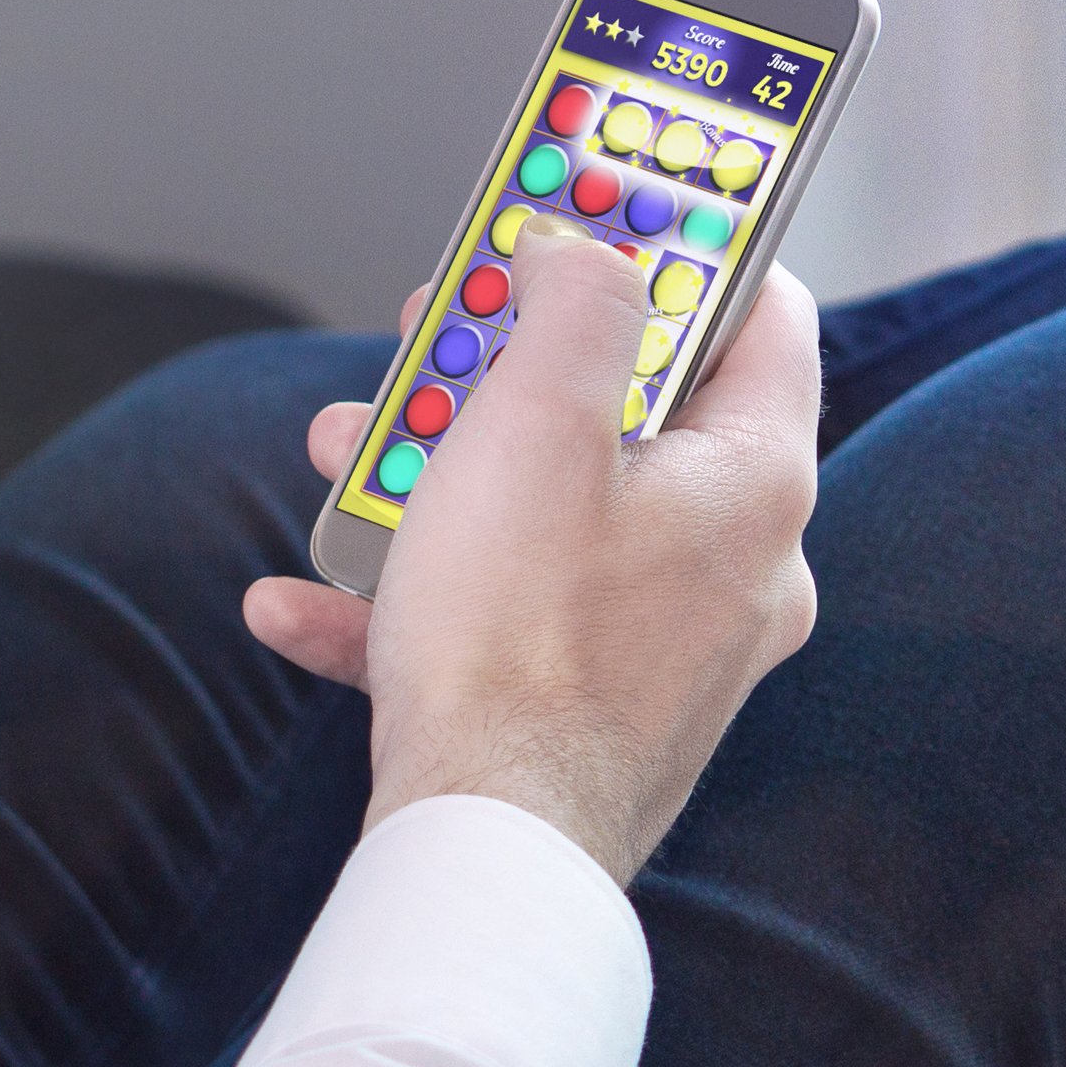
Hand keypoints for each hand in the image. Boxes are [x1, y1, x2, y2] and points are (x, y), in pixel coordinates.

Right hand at [244, 223, 822, 883]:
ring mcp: (681, 647)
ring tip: (345, 463)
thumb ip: (576, 304)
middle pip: (638, 417)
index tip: (593, 221)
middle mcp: (746, 565)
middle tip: (429, 343)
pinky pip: (514, 623)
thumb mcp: (538, 419)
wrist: (485, 845)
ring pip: (558, 517)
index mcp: (759, 482)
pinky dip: (417, 599)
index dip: (679, 250)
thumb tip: (584, 250)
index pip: (764, 316)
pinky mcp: (610, 715)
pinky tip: (301, 604)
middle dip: (509, 370)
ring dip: (439, 480)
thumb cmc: (518, 634)